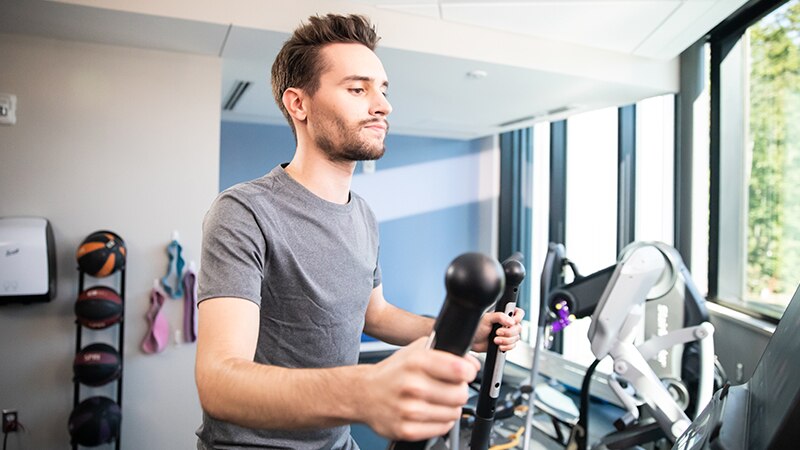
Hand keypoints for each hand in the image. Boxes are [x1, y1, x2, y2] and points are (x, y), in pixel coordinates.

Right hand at [360, 337, 478, 440]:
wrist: (364, 394)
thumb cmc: (393, 372)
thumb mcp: (415, 351)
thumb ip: (444, 352)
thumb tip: (472, 363)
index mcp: (416, 361)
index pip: (460, 369)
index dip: (468, 371)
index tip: (465, 373)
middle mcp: (413, 385)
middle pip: (461, 394)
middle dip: (459, 390)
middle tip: (449, 388)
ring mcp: (409, 410)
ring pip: (454, 412)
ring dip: (450, 407)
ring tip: (436, 400)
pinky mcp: (408, 430)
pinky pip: (443, 428)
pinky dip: (441, 421)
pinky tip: (430, 412)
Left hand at [471, 308, 524, 352]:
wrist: (473, 341)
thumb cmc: (477, 327)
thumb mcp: (487, 318)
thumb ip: (499, 316)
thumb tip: (511, 321)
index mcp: (504, 315)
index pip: (518, 313)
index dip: (518, 318)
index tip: (512, 323)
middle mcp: (507, 324)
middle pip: (518, 328)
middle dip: (509, 332)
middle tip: (498, 332)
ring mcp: (507, 334)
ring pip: (516, 338)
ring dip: (506, 340)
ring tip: (495, 340)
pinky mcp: (506, 343)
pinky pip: (513, 346)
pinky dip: (506, 347)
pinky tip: (499, 346)